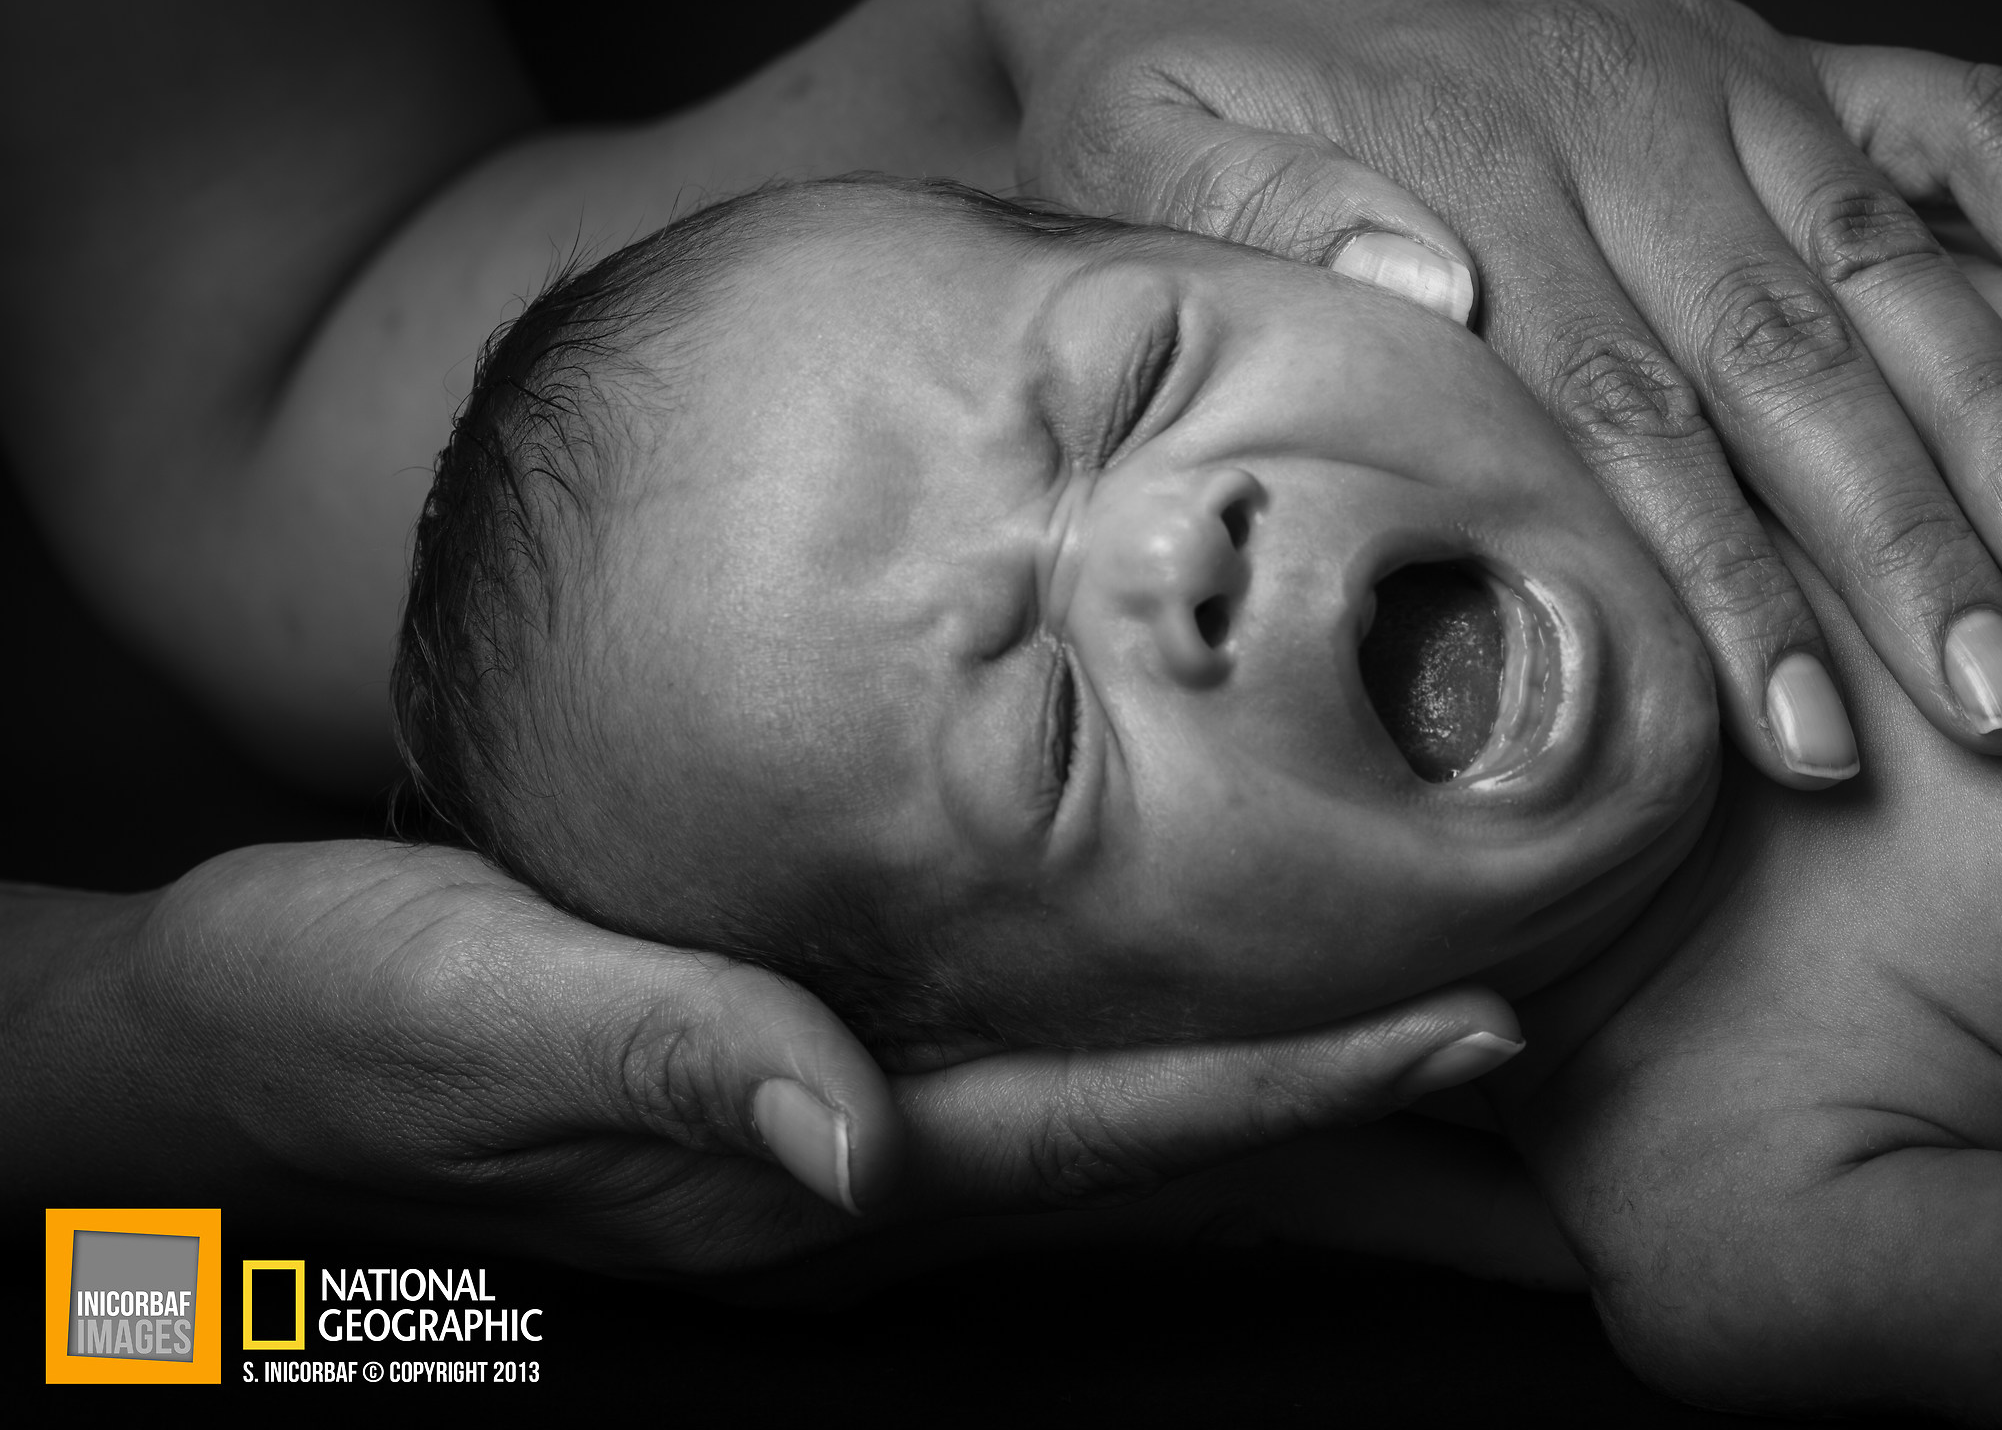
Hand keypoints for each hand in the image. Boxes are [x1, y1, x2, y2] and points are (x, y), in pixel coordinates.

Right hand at [105, 842, 1521, 1275]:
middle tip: (1579, 1137)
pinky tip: (1255, 1017)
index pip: (1122, 1130)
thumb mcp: (472, 1015)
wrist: (241, 1048)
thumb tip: (842, 1128)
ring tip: (1490, 1088)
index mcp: (825, 1160)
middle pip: (1185, 1161)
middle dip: (1383, 1146)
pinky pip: (1065, 1076)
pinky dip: (1195, 1059)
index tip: (1493, 1040)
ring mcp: (865, 1135)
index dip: (1315, 1085)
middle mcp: (881, 1166)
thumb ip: (660, 1058)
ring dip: (1320, 1112)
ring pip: (1147, 1129)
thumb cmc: (347, 1019)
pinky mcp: (834, 1075)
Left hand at [978, 0, 2001, 781]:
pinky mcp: (1760, 54)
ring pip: (1884, 264)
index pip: (1623, 417)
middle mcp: (1620, 124)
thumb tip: (1431, 299)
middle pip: (1785, 362)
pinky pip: (1948, 116)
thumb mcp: (1141, 151)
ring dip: (2000, 418)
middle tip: (1999, 707)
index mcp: (1472, 175)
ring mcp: (1710, 80)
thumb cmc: (1157, 83)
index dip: (1719, 586)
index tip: (1797, 740)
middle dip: (1899, 545)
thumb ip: (1272, 223)